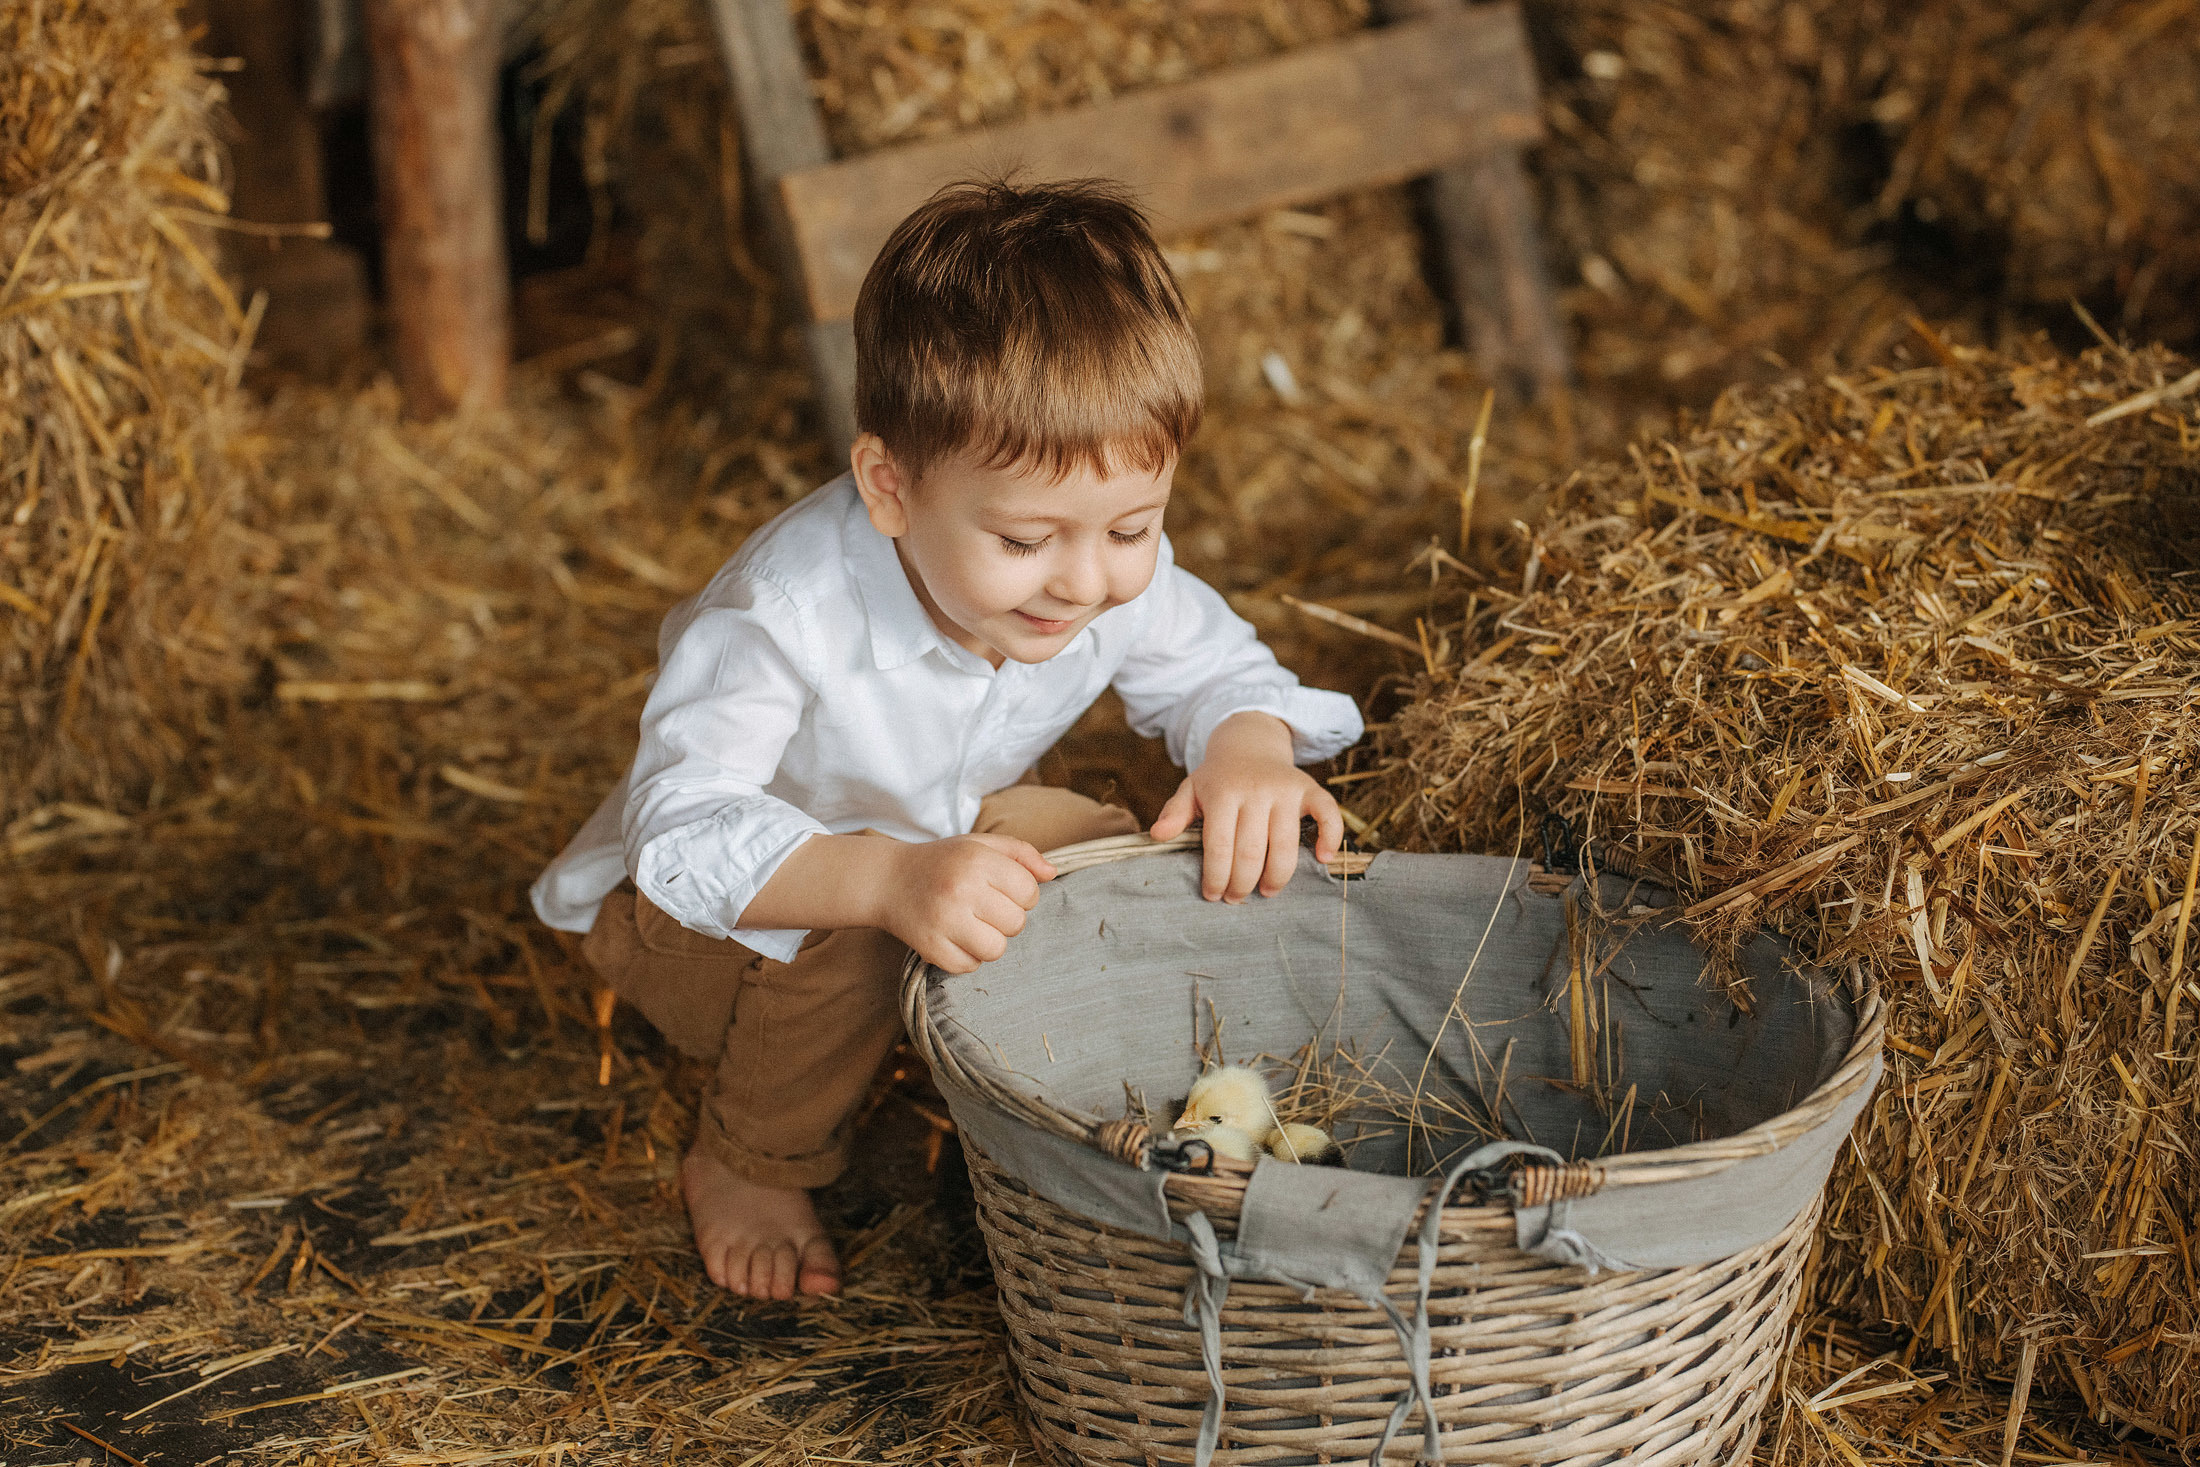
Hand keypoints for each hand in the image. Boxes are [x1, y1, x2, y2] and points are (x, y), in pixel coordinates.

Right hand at [877, 834, 1055, 972]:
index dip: (1021, 895)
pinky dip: (966, 957)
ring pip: (996, 950)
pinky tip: (953, 937)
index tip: (1001, 892)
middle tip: (983, 909)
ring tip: (971, 925)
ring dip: (988, 942)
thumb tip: (1052, 874)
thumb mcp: (979, 845)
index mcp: (978, 860)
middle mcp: (961, 888)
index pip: (1029, 892)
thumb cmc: (942, 862)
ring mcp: (944, 920)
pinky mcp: (929, 947)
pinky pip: (969, 967)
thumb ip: (1021, 854)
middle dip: (1005, 919)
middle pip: (1016, 924)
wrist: (886, 879)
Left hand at [1150, 712, 1343, 901]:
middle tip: (1236, 898)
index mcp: (1223, 791)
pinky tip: (1322, 859)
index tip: (1213, 895)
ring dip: (1276, 877)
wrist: (1249, 745)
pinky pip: (1328, 815)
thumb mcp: (1191, 789)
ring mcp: (1285, 790)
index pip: (1219, 846)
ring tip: (1266, 892)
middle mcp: (1256, 790)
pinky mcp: (1310, 789)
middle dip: (1242, 883)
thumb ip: (1175, 812)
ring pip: (1285, 845)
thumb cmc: (1218, 778)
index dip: (1216, 876)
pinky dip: (1331, 837)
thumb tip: (1157, 835)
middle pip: (1251, 851)